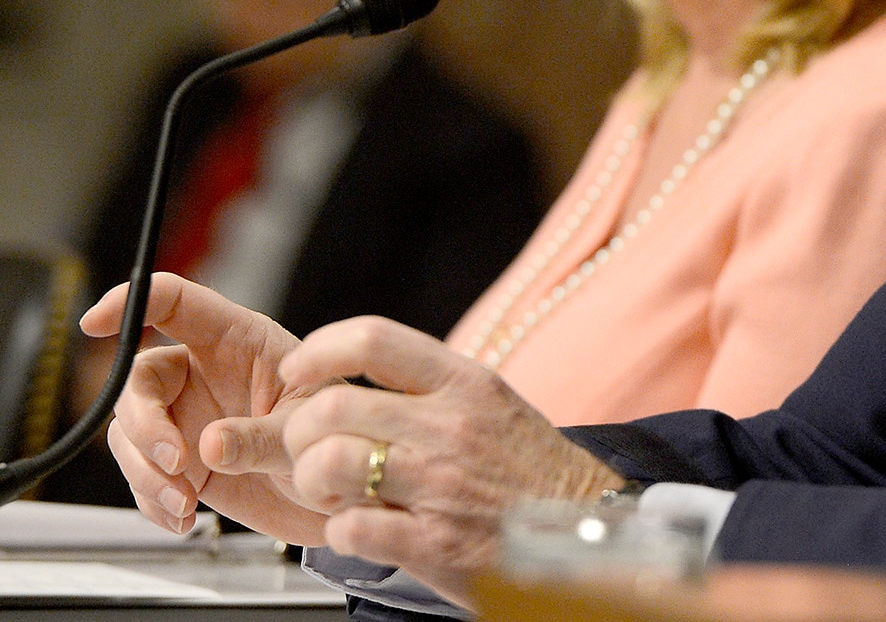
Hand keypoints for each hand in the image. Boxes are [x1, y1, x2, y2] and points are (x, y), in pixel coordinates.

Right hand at [81, 274, 331, 544]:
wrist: (345, 495)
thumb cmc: (339, 438)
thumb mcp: (308, 430)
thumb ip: (260, 437)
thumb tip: (207, 447)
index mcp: (238, 340)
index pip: (174, 302)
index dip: (130, 301)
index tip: (95, 322)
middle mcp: (204, 373)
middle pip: (138, 379)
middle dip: (144, 424)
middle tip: (174, 463)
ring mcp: (189, 418)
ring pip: (131, 431)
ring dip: (145, 472)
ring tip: (184, 503)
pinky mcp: (183, 463)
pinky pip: (142, 474)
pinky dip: (152, 500)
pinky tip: (182, 518)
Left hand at [277, 316, 624, 606]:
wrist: (587, 532)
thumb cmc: (529, 468)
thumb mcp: (489, 402)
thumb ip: (426, 384)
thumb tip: (348, 369)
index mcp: (464, 382)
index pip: (373, 339)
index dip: (319, 350)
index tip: (298, 372)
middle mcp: (451, 427)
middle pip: (333, 407)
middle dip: (298, 430)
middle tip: (304, 448)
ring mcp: (443, 486)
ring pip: (330, 464)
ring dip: (310, 480)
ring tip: (327, 490)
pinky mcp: (437, 545)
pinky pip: (352, 528)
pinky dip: (339, 529)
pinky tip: (355, 527)